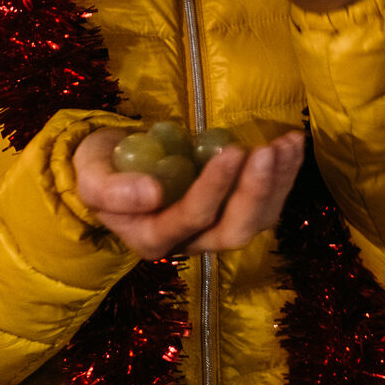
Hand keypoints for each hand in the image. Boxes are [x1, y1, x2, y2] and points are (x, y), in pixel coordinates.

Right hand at [73, 128, 306, 258]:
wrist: (115, 163)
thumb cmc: (101, 170)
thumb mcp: (92, 177)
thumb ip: (111, 190)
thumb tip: (152, 193)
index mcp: (153, 238)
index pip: (192, 218)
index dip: (215, 188)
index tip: (232, 150)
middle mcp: (191, 241)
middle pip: (235, 231)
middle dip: (257, 191)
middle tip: (268, 151)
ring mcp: (217, 226)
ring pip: (258, 219)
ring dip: (279, 181)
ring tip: (288, 143)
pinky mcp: (236, 208)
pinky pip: (268, 200)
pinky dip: (285, 173)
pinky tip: (293, 144)